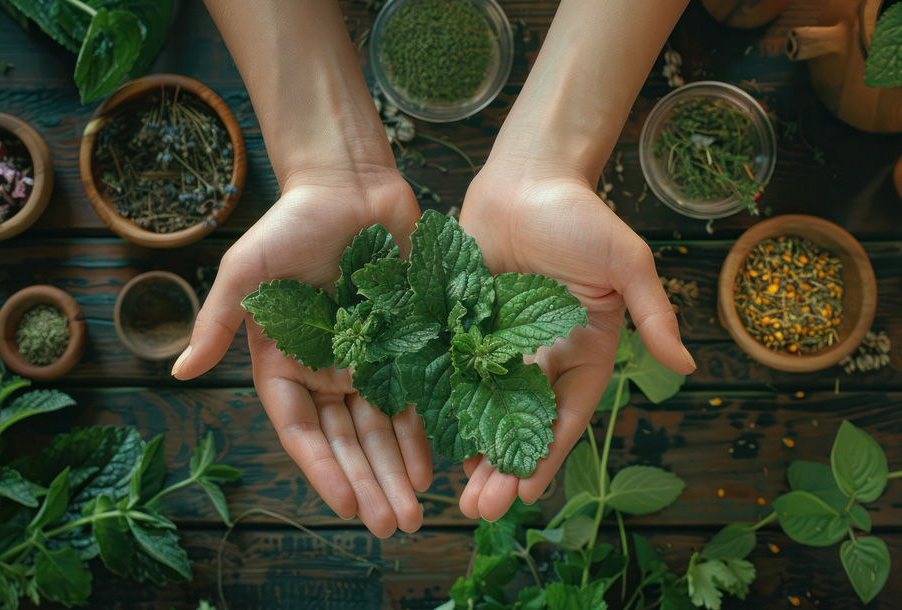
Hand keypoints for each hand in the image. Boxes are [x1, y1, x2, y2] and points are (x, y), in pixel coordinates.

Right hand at [172, 168, 430, 537]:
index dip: (323, 469)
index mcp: (284, 361)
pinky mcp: (405, 342)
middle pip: (347, 439)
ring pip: (382, 426)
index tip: (347, 506)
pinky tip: (437, 465)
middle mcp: (325, 368)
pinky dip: (423, 429)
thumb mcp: (245, 272)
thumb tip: (181, 373)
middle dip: (371, 483)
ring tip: (416, 511)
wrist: (349, 185)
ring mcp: (367, 358)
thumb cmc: (289, 224)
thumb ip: (218, 322)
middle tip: (394, 526)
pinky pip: (415, 393)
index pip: (302, 429)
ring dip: (398, 470)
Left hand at [457, 159, 695, 520]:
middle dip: (504, 470)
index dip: (547, 456)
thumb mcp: (626, 261)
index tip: (525, 494)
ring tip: (458, 497)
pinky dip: (444, 410)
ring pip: (485, 410)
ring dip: (473, 453)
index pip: (565, 415)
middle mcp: (542, 356)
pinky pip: (452, 375)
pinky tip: (431, 444)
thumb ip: (652, 312)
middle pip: (522, 425)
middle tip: (480, 511)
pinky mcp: (464, 327)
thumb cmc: (581, 215)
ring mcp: (500, 344)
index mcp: (583, 351)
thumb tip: (687, 365)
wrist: (525, 176)